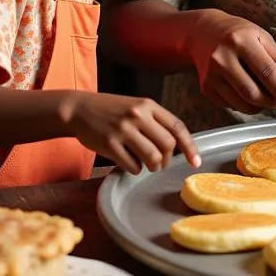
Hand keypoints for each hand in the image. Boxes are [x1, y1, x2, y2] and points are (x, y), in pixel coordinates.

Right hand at [61, 92, 200, 173]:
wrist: (80, 109)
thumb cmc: (112, 110)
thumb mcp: (136, 107)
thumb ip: (155, 121)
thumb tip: (176, 145)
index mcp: (148, 105)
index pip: (177, 127)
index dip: (190, 146)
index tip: (195, 161)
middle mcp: (138, 115)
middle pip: (167, 145)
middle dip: (167, 159)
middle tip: (160, 163)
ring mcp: (123, 129)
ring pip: (152, 157)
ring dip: (153, 167)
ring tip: (147, 165)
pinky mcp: (110, 144)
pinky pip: (132, 166)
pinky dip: (135, 170)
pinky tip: (130, 164)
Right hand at [189, 11, 275, 113]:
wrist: (202, 32)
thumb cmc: (238, 34)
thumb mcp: (262, 39)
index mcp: (241, 41)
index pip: (266, 71)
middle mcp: (223, 57)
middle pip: (252, 92)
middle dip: (271, 102)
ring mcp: (211, 74)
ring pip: (242, 103)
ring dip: (259, 106)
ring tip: (265, 95)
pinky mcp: (205, 87)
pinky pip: (231, 105)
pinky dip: (244, 104)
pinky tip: (246, 90)